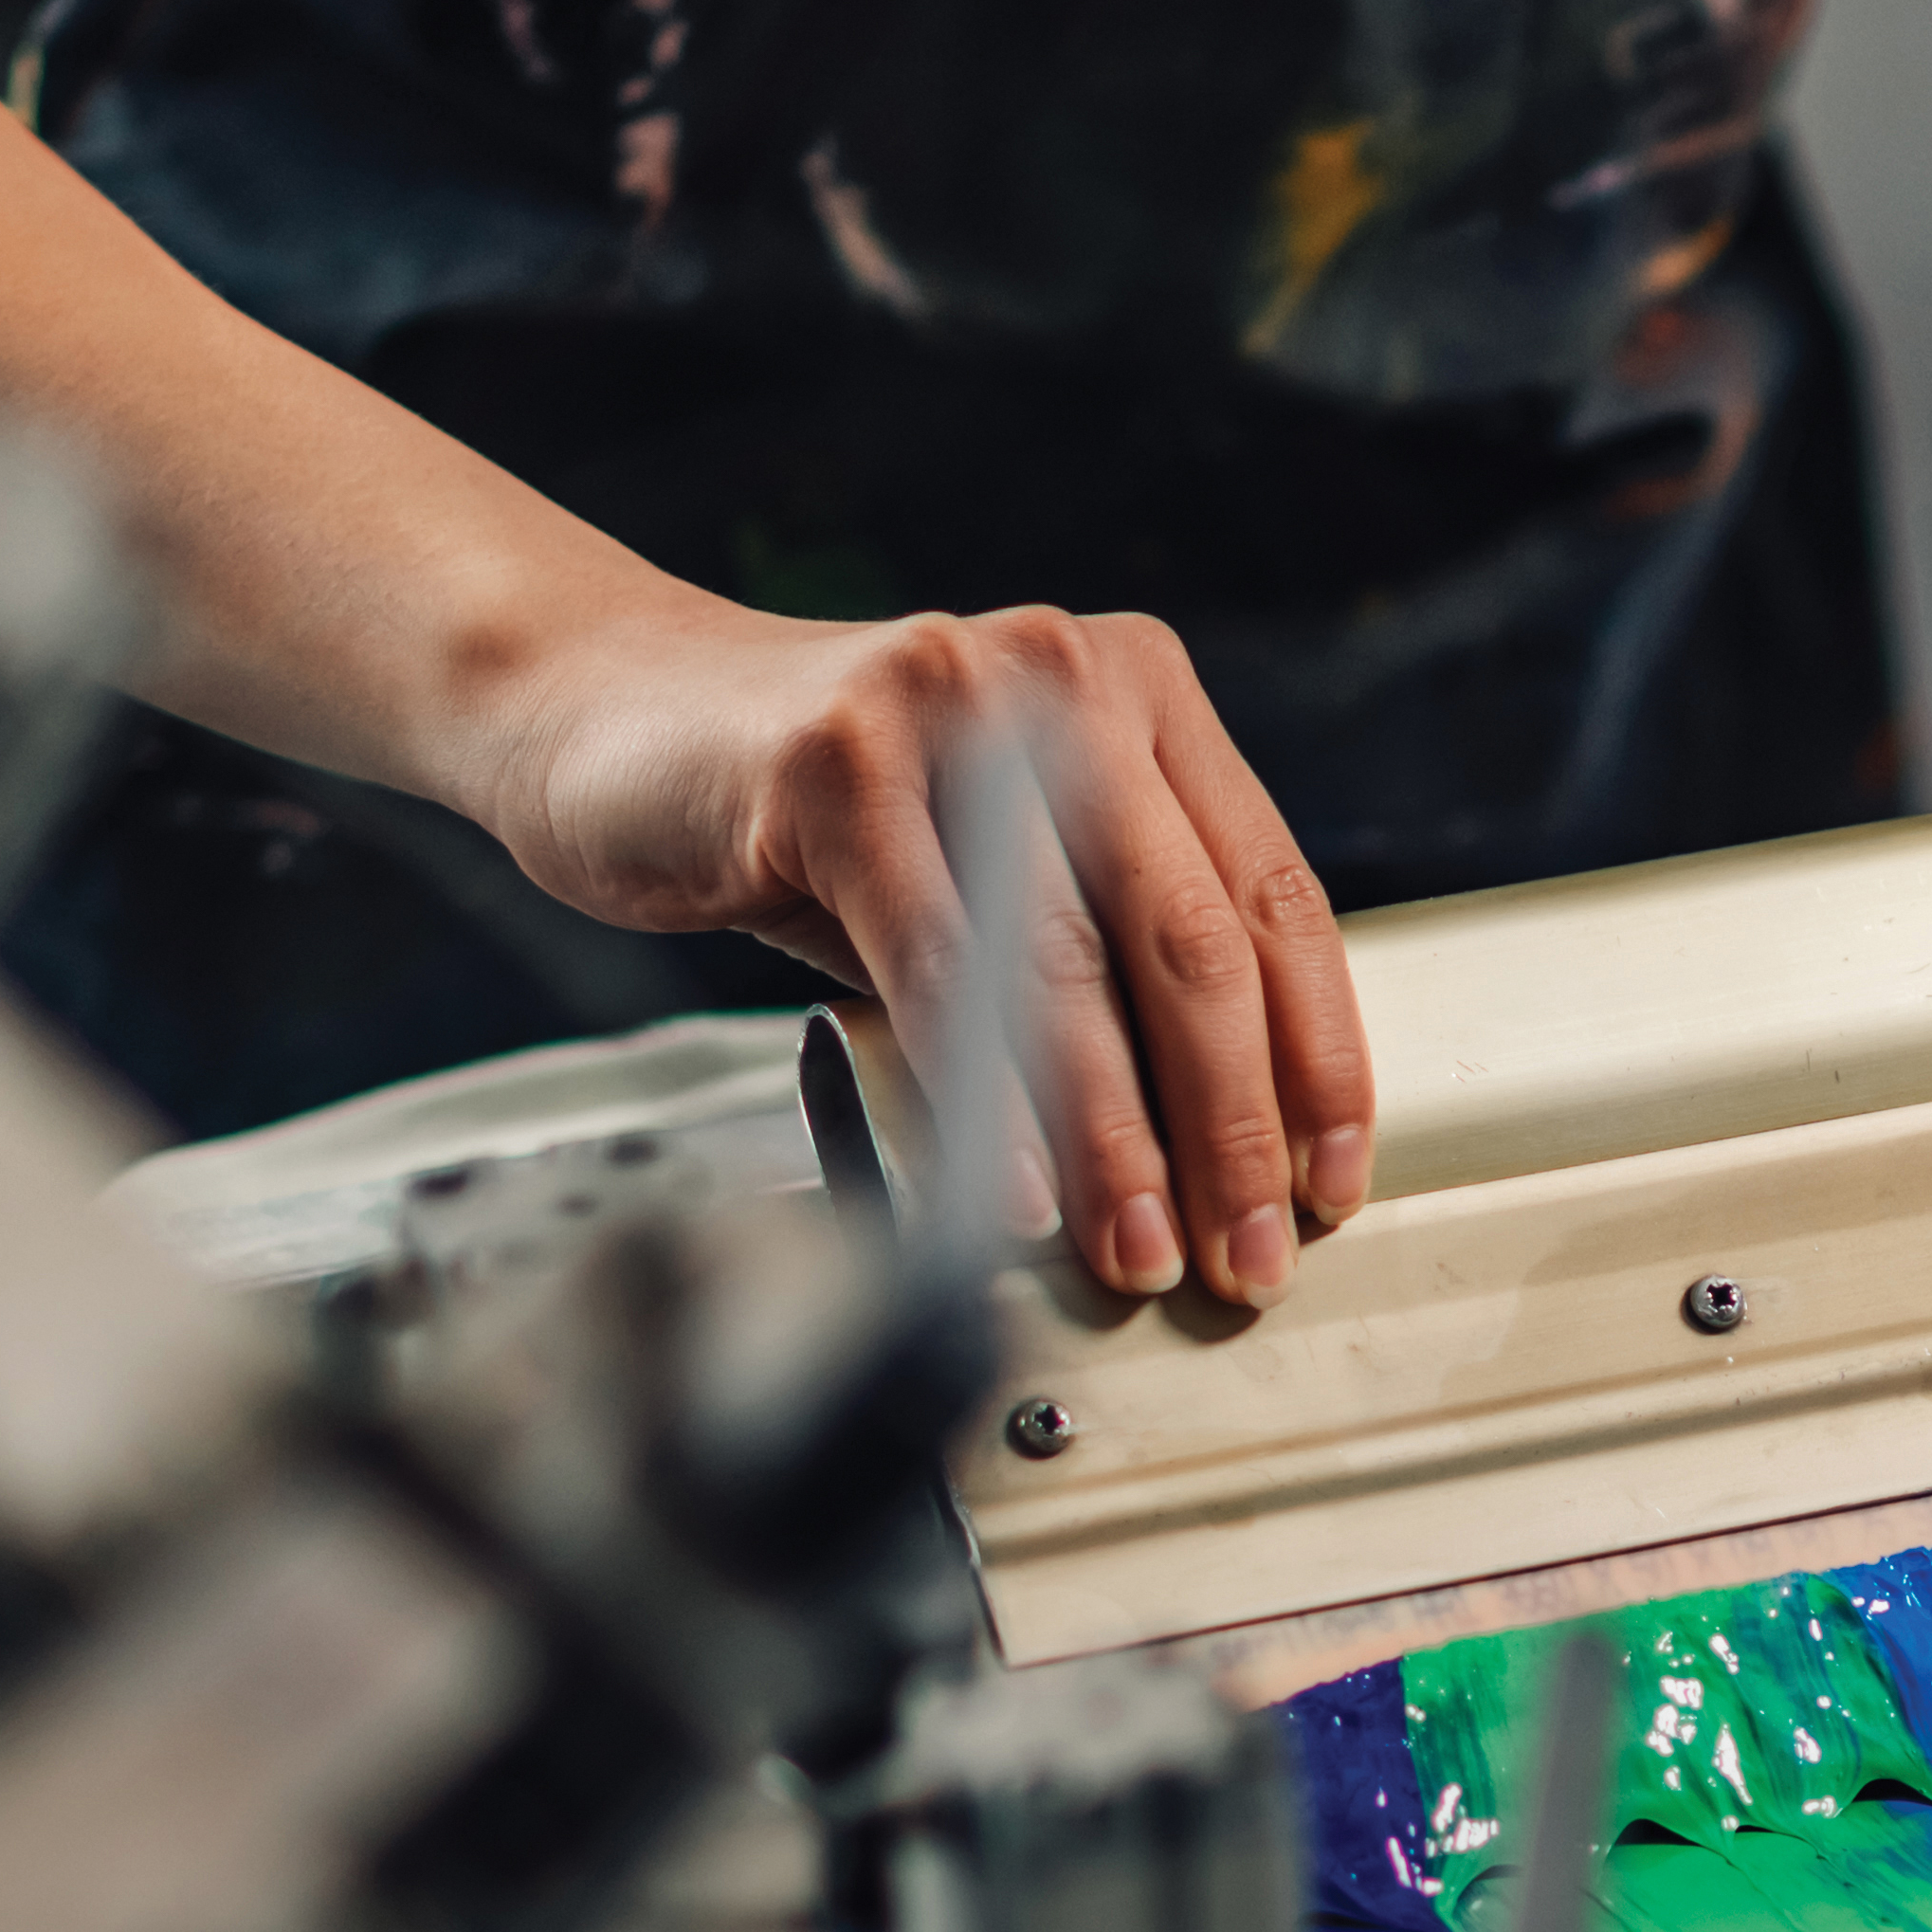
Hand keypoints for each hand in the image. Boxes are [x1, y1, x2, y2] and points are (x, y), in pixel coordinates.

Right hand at [467, 601, 1368, 1309]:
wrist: (600, 710)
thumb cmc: (806, 812)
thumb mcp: (987, 865)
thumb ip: (1090, 962)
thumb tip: (1205, 1149)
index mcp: (1139, 692)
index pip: (1274, 895)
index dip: (1317, 1055)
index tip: (1331, 1178)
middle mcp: (1068, 678)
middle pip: (1195, 939)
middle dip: (1233, 1126)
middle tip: (1246, 1254)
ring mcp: (957, 703)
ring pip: (1075, 964)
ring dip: (1118, 1141)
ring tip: (1139, 1253)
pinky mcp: (841, 759)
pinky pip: (942, 965)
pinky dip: (988, 1100)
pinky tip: (1011, 1195)